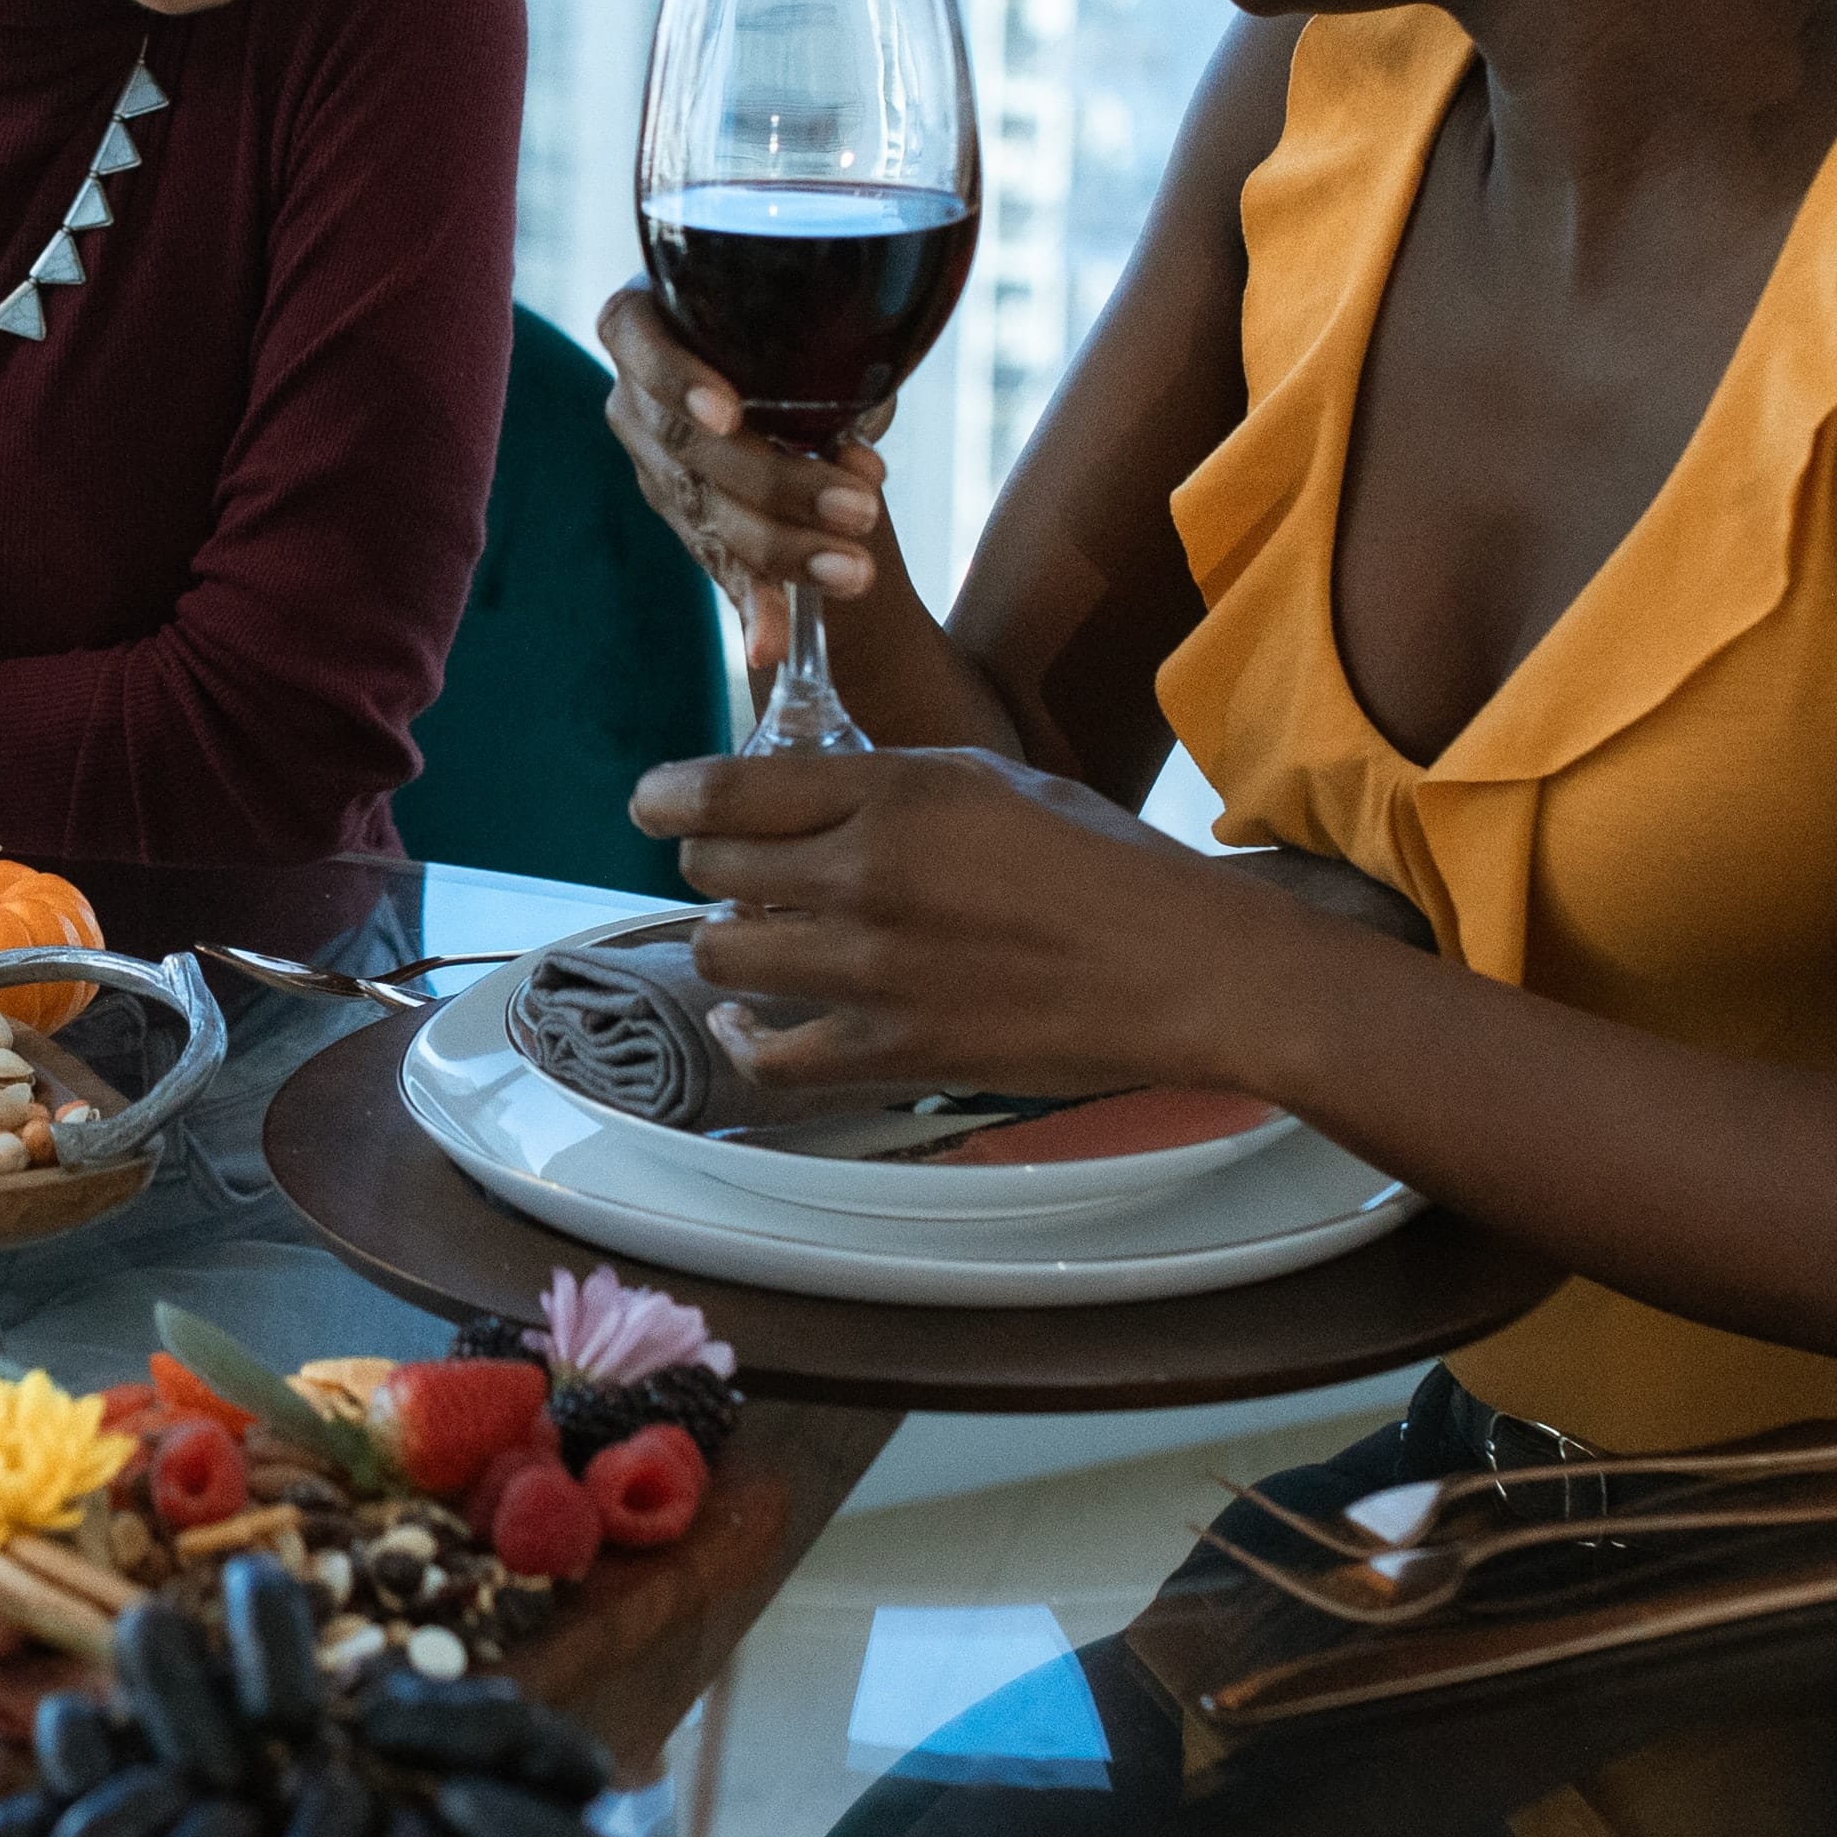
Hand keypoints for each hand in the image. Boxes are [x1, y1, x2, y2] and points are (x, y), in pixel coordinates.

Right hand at [596, 287, 893, 669]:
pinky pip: (722, 568)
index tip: (730, 413)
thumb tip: (868, 418)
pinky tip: (767, 647)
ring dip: (784, 551)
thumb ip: (824, 352)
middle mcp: (636, 404)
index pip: (644, 348)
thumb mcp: (798, 319)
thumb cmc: (786, 327)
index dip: (680, 383)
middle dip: (778, 484)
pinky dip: (753, 607)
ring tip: (853, 573)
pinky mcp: (690, 526)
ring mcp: (656, 471)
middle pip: (691, 450)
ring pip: (710, 516)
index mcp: (642, 327)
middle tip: (859, 507)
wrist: (769, 371)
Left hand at [625, 746, 1320, 1094]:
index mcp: (895, 792)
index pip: (729, 790)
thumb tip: (806, 794)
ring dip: (728, 947)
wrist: (1185, 969)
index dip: (669, 797)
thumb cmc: (1104, 864)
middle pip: (713, 872)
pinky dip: (743, 1042)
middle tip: (730, 874)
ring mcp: (874, 972)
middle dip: (708, 867)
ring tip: (756, 941)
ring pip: (725, 957)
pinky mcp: (893, 1052)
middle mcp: (868, 876)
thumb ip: (893, 783)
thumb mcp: (995, 779)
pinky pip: (769, 1057)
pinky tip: (743, 1028)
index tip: (652, 804)